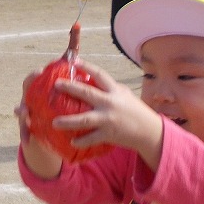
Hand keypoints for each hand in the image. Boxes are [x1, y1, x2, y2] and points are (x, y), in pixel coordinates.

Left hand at [45, 59, 164, 169]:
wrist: (149, 131)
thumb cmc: (135, 111)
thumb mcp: (124, 95)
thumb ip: (110, 89)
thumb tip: (92, 80)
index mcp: (114, 91)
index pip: (99, 74)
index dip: (86, 66)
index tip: (74, 61)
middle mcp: (110, 103)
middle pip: (87, 93)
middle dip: (70, 88)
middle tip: (56, 84)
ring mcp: (108, 119)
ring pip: (85, 119)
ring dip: (68, 121)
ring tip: (54, 122)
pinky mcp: (109, 134)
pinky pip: (92, 138)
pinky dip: (81, 141)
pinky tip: (72, 142)